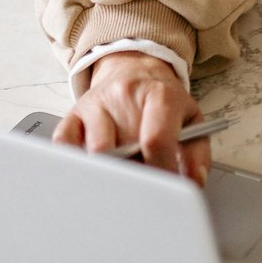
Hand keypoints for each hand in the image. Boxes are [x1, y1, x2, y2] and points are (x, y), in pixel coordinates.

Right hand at [52, 51, 210, 185]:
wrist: (135, 70)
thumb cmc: (163, 102)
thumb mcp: (192, 119)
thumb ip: (197, 152)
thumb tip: (193, 181)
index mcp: (158, 95)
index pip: (156, 140)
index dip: (161, 173)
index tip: (166, 192)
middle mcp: (122, 95)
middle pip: (119, 151)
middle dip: (131, 180)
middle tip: (142, 191)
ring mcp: (95, 104)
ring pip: (92, 152)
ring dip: (106, 175)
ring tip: (122, 179)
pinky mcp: (73, 114)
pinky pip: (64, 146)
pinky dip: (75, 165)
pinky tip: (93, 171)